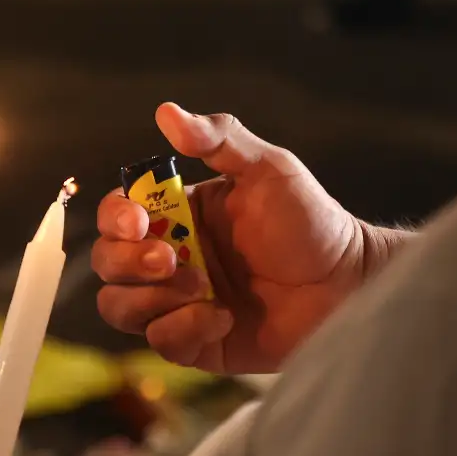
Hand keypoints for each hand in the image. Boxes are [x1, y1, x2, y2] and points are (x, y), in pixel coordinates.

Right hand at [94, 103, 400, 373]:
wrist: (348, 285)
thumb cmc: (312, 221)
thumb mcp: (269, 169)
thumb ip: (220, 140)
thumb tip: (166, 112)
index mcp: (177, 215)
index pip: (118, 214)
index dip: (116, 219)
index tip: (139, 222)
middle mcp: (170, 259)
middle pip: (108, 264)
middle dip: (130, 263)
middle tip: (172, 260)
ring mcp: (179, 303)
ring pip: (120, 308)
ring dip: (153, 299)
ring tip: (203, 289)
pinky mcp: (196, 343)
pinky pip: (160, 343)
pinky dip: (183, 330)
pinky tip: (221, 318)